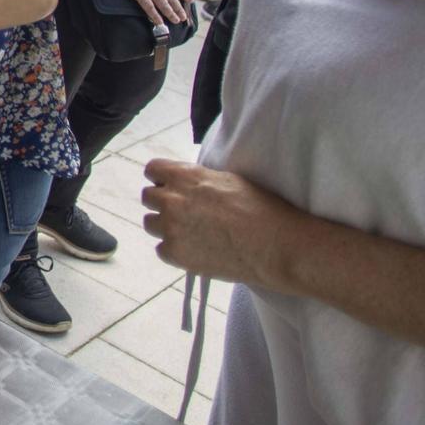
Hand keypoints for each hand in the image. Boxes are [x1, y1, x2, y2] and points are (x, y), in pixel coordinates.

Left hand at [141, 159, 306, 286]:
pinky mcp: (175, 254)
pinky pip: (162, 249)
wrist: (276, 246)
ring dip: (165, 226)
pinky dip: (175, 250)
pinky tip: (198, 249)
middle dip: (162, 202)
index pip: (152, 170)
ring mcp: (171, 228)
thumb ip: (198, 179)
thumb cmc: (260, 209)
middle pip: (148, 197)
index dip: (161, 179)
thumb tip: (183, 182)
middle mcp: (172, 199)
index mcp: (186, 176)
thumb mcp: (228, 179)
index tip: (170, 186)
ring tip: (192, 232)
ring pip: (151, 223)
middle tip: (185, 213)